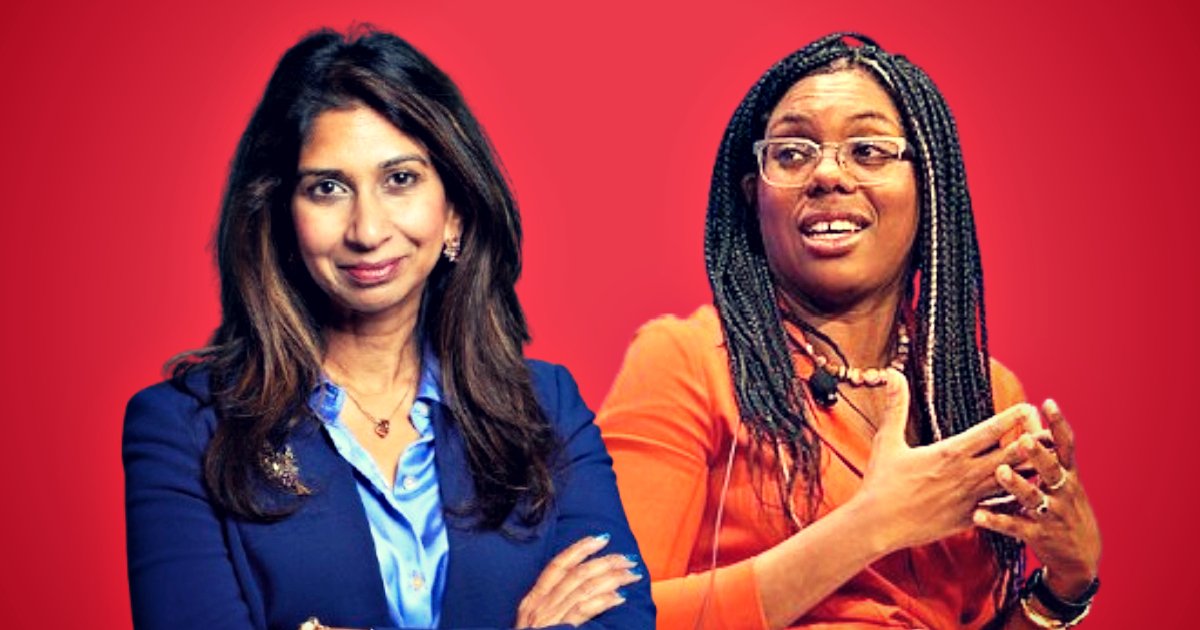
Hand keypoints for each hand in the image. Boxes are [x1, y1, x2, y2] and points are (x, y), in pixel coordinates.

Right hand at [515, 534, 642, 627]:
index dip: (580, 549)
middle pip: (577, 574)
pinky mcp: (560, 629)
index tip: (601, 538)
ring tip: (632, 575)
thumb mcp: (532, 623)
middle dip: (606, 562)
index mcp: (533, 600)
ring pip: (585, 588)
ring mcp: (550, 617)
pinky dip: (604, 600)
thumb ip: (550, 605)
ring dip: (612, 578)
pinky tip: (620, 597)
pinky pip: (584, 610)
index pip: (557, 565)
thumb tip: (580, 590)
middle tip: (627, 558)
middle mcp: (540, 605)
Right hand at [855, 370, 1040, 552]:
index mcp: (949, 452)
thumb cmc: (880, 483)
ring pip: (1011, 483)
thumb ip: (896, 406)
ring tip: (1053, 463)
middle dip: (1032, 443)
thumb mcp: (886, 441)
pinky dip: (1017, 501)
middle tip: (1053, 434)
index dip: (1011, 418)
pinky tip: (1032, 498)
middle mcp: (965, 475)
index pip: (988, 431)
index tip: (1030, 407)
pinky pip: (1000, 509)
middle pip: (1009, 455)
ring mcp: (970, 499)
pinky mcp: (969, 519)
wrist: (878, 525)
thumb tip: (892, 374)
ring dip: (1031, 471)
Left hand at [973, 399, 1100, 598]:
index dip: (1058, 424)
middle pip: (1051, 469)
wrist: (1081, 556)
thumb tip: (1029, 423)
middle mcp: (1063, 492)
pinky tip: (978, 515)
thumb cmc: (1065, 509)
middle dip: (1038, 454)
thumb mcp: (1065, 483)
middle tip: (1023, 439)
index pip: (1066, 445)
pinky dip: (995, 520)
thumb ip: (1048, 458)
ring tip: (1000, 472)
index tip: (1047, 402)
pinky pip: (1014, 526)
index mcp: (1068, 475)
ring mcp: (1051, 514)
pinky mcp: (1038, 535)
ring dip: (1016, 484)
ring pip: (1032, 497)